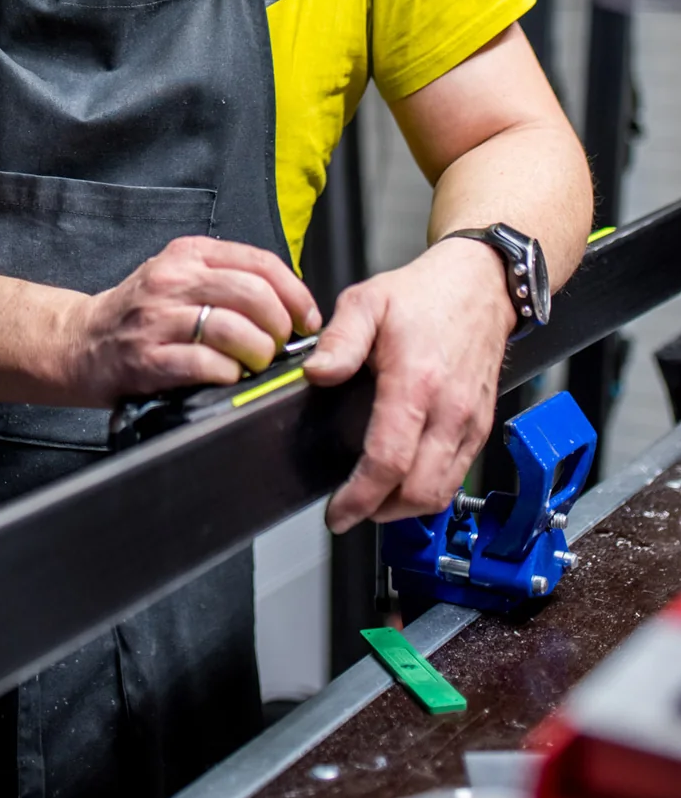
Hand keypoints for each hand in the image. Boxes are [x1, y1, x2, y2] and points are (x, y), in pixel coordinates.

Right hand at [61, 236, 320, 408]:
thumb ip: (227, 280)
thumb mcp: (180, 278)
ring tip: (254, 363)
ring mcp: (157, 319)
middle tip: (277, 345)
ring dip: (257, 353)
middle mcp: (172, 280)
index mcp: (188, 255)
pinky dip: (228, 374)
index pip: (260, 262)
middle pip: (253, 293)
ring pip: (233, 328)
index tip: (306, 319)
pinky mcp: (147, 358)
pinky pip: (205, 364)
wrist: (81, 341)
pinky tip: (227, 376)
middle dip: (278, 326)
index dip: (295, 293)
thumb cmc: (141, 315)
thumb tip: (289, 305)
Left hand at [303, 240, 511, 531]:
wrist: (481, 285)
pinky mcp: (481, 426)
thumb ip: (338, 340)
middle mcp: (450, 409)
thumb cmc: (426, 294)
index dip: (359, 496)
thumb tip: (316, 374)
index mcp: (417, 381)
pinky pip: (458, 477)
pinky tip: (403, 481)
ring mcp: (471, 422)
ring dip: (404, 507)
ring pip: (441, 493)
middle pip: (418, 491)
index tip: (337, 512)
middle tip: (349, 508)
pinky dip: (429, 491)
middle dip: (379, 511)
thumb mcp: (367, 301)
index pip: (388, 460)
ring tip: (372, 499)